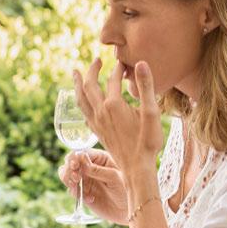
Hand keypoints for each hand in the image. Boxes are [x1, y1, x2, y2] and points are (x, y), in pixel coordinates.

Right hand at [58, 149, 126, 223]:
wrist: (129, 211)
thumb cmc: (127, 190)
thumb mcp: (115, 178)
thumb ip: (98, 170)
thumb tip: (81, 161)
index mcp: (100, 158)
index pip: (82, 152)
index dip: (75, 158)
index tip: (75, 166)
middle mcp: (90, 167)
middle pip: (70, 162)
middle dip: (69, 170)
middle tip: (76, 178)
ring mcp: (85, 179)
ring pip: (66, 175)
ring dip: (69, 181)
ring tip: (77, 188)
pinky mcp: (82, 192)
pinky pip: (71, 190)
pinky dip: (77, 194)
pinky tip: (90, 198)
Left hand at [73, 57, 162, 180]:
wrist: (136, 167)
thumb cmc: (147, 141)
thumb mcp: (151, 112)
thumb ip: (145, 87)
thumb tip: (139, 63)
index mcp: (114, 104)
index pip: (113, 79)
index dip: (119, 68)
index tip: (124, 63)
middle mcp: (100, 111)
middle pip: (89, 85)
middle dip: (92, 70)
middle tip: (97, 60)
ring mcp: (95, 121)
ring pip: (80, 98)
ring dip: (77, 84)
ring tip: (75, 73)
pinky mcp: (95, 130)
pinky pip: (83, 111)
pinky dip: (80, 100)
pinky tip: (83, 100)